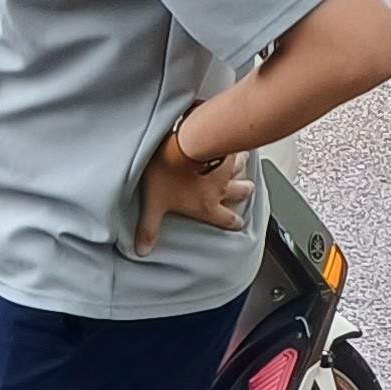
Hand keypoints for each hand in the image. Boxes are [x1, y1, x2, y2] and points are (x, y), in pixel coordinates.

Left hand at [133, 120, 254, 257]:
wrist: (181, 145)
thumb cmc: (169, 173)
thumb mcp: (154, 204)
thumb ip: (149, 228)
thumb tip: (142, 249)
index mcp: (207, 205)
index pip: (226, 218)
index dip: (233, 222)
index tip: (238, 222)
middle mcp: (221, 187)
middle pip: (241, 191)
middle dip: (245, 190)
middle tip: (248, 188)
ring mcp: (225, 165)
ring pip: (240, 168)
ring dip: (242, 166)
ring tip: (243, 162)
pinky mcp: (224, 146)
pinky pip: (235, 146)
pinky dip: (235, 145)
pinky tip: (233, 140)